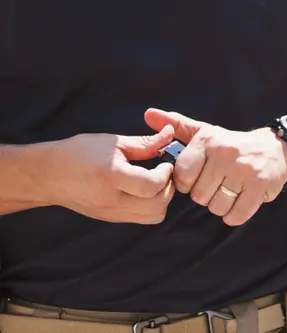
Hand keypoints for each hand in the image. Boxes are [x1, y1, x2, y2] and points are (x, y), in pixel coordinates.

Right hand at [42, 125, 175, 223]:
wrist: (49, 175)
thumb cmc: (78, 153)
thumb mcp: (112, 142)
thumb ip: (144, 142)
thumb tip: (170, 134)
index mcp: (111, 177)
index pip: (151, 186)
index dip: (166, 174)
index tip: (165, 162)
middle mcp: (113, 200)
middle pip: (158, 206)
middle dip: (169, 188)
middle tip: (165, 172)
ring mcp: (113, 214)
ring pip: (154, 216)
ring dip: (163, 199)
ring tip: (156, 182)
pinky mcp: (113, 219)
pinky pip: (143, 218)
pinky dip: (153, 206)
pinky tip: (146, 190)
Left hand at [144, 108, 286, 225]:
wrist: (275, 149)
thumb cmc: (231, 145)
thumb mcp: (205, 133)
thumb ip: (176, 126)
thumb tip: (148, 114)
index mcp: (208, 141)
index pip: (182, 175)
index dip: (187, 183)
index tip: (197, 178)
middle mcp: (225, 153)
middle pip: (199, 195)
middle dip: (205, 196)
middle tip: (216, 185)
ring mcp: (244, 170)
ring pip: (217, 206)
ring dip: (220, 206)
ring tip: (228, 192)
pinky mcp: (260, 186)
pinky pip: (237, 215)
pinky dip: (234, 215)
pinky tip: (238, 202)